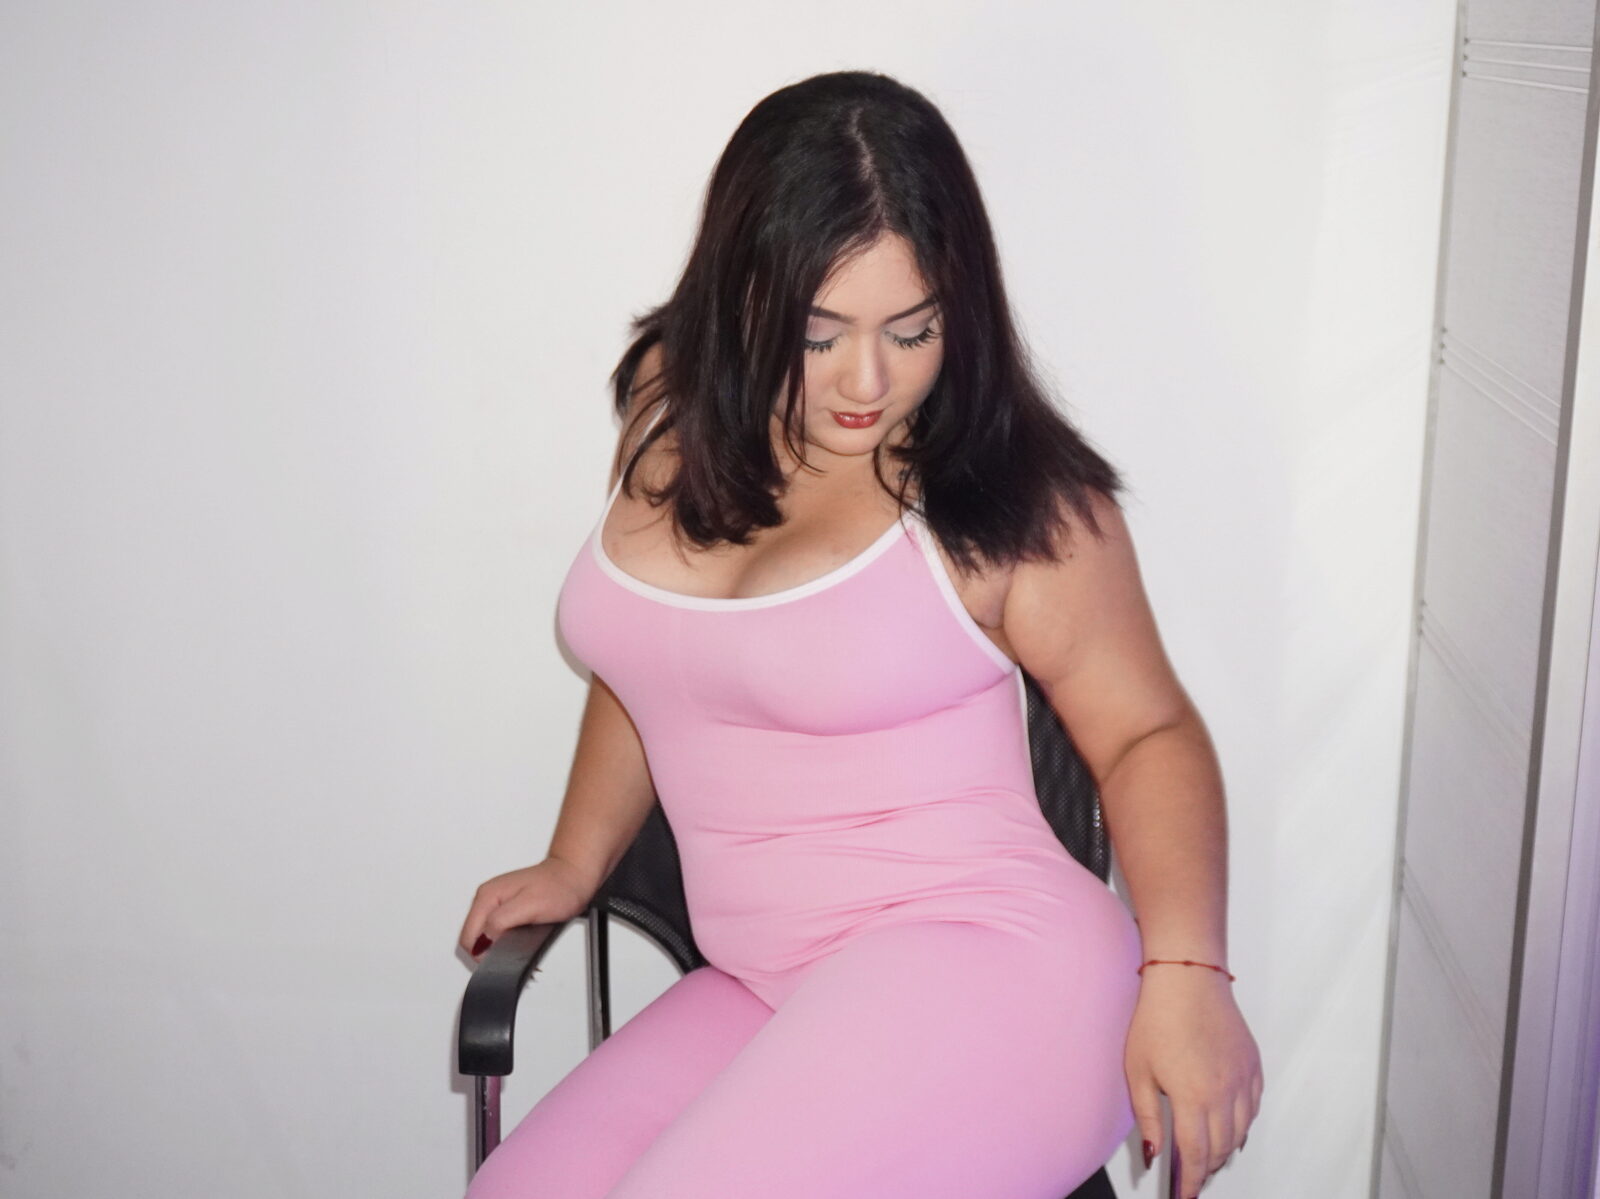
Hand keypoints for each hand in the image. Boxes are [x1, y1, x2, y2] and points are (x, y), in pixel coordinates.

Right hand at [456, 856, 595, 960]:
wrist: (574, 874)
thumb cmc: (560, 887)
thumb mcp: (530, 906)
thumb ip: (501, 921)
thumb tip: (485, 939)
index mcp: (487, 896)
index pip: (468, 938)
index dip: (483, 955)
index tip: (503, 957)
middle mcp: (487, 898)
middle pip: (474, 939)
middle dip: (489, 953)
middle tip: (513, 955)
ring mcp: (496, 902)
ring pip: (485, 936)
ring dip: (498, 948)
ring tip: (519, 949)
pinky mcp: (507, 907)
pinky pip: (496, 930)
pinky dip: (505, 941)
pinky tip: (520, 942)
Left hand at [1124, 965, 1261, 1197]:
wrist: (1187, 979)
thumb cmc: (1157, 1019)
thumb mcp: (1138, 1071)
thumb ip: (1148, 1117)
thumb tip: (1153, 1154)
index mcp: (1193, 1098)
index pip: (1195, 1156)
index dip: (1190, 1182)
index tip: (1184, 1196)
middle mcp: (1225, 1094)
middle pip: (1219, 1149)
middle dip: (1205, 1169)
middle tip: (1192, 1179)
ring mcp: (1243, 1080)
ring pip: (1240, 1132)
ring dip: (1224, 1151)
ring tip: (1208, 1159)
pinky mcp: (1253, 1065)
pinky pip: (1253, 1108)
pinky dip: (1243, 1126)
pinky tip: (1232, 1130)